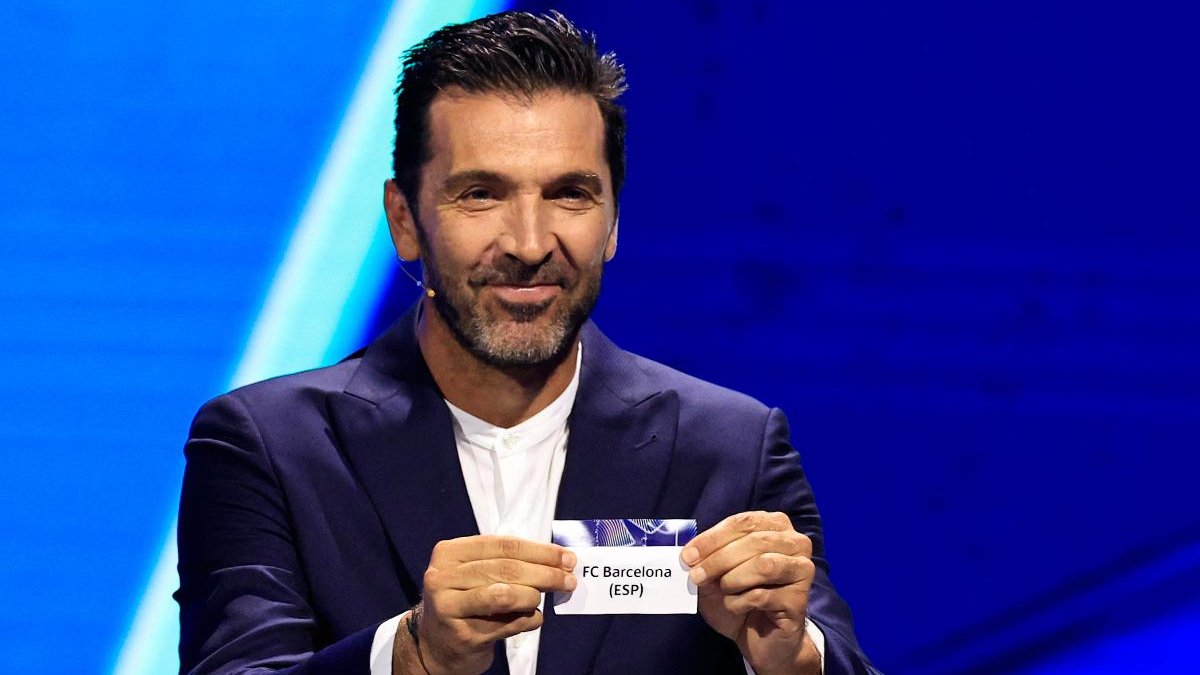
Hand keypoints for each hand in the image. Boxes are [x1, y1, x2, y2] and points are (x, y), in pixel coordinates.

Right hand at [400, 535, 576, 674]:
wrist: (436, 644)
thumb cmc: (465, 599)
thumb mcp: (476, 573)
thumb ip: (508, 562)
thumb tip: (559, 559)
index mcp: (449, 553)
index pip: (503, 545)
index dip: (539, 551)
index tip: (566, 558)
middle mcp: (443, 578)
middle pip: (506, 569)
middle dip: (545, 573)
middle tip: (569, 579)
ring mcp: (449, 608)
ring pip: (505, 595)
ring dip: (534, 596)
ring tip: (543, 599)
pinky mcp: (463, 636)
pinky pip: (508, 624)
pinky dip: (529, 619)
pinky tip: (532, 618)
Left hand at [683, 511, 819, 674]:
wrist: (759, 638)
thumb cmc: (738, 597)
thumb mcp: (715, 574)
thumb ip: (706, 558)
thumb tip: (690, 553)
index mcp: (775, 526)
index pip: (744, 523)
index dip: (713, 538)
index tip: (688, 555)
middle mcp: (796, 543)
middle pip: (755, 541)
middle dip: (719, 559)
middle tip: (696, 576)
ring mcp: (802, 570)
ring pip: (764, 565)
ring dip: (733, 579)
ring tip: (723, 591)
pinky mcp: (800, 600)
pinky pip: (764, 596)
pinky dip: (740, 602)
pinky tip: (736, 607)